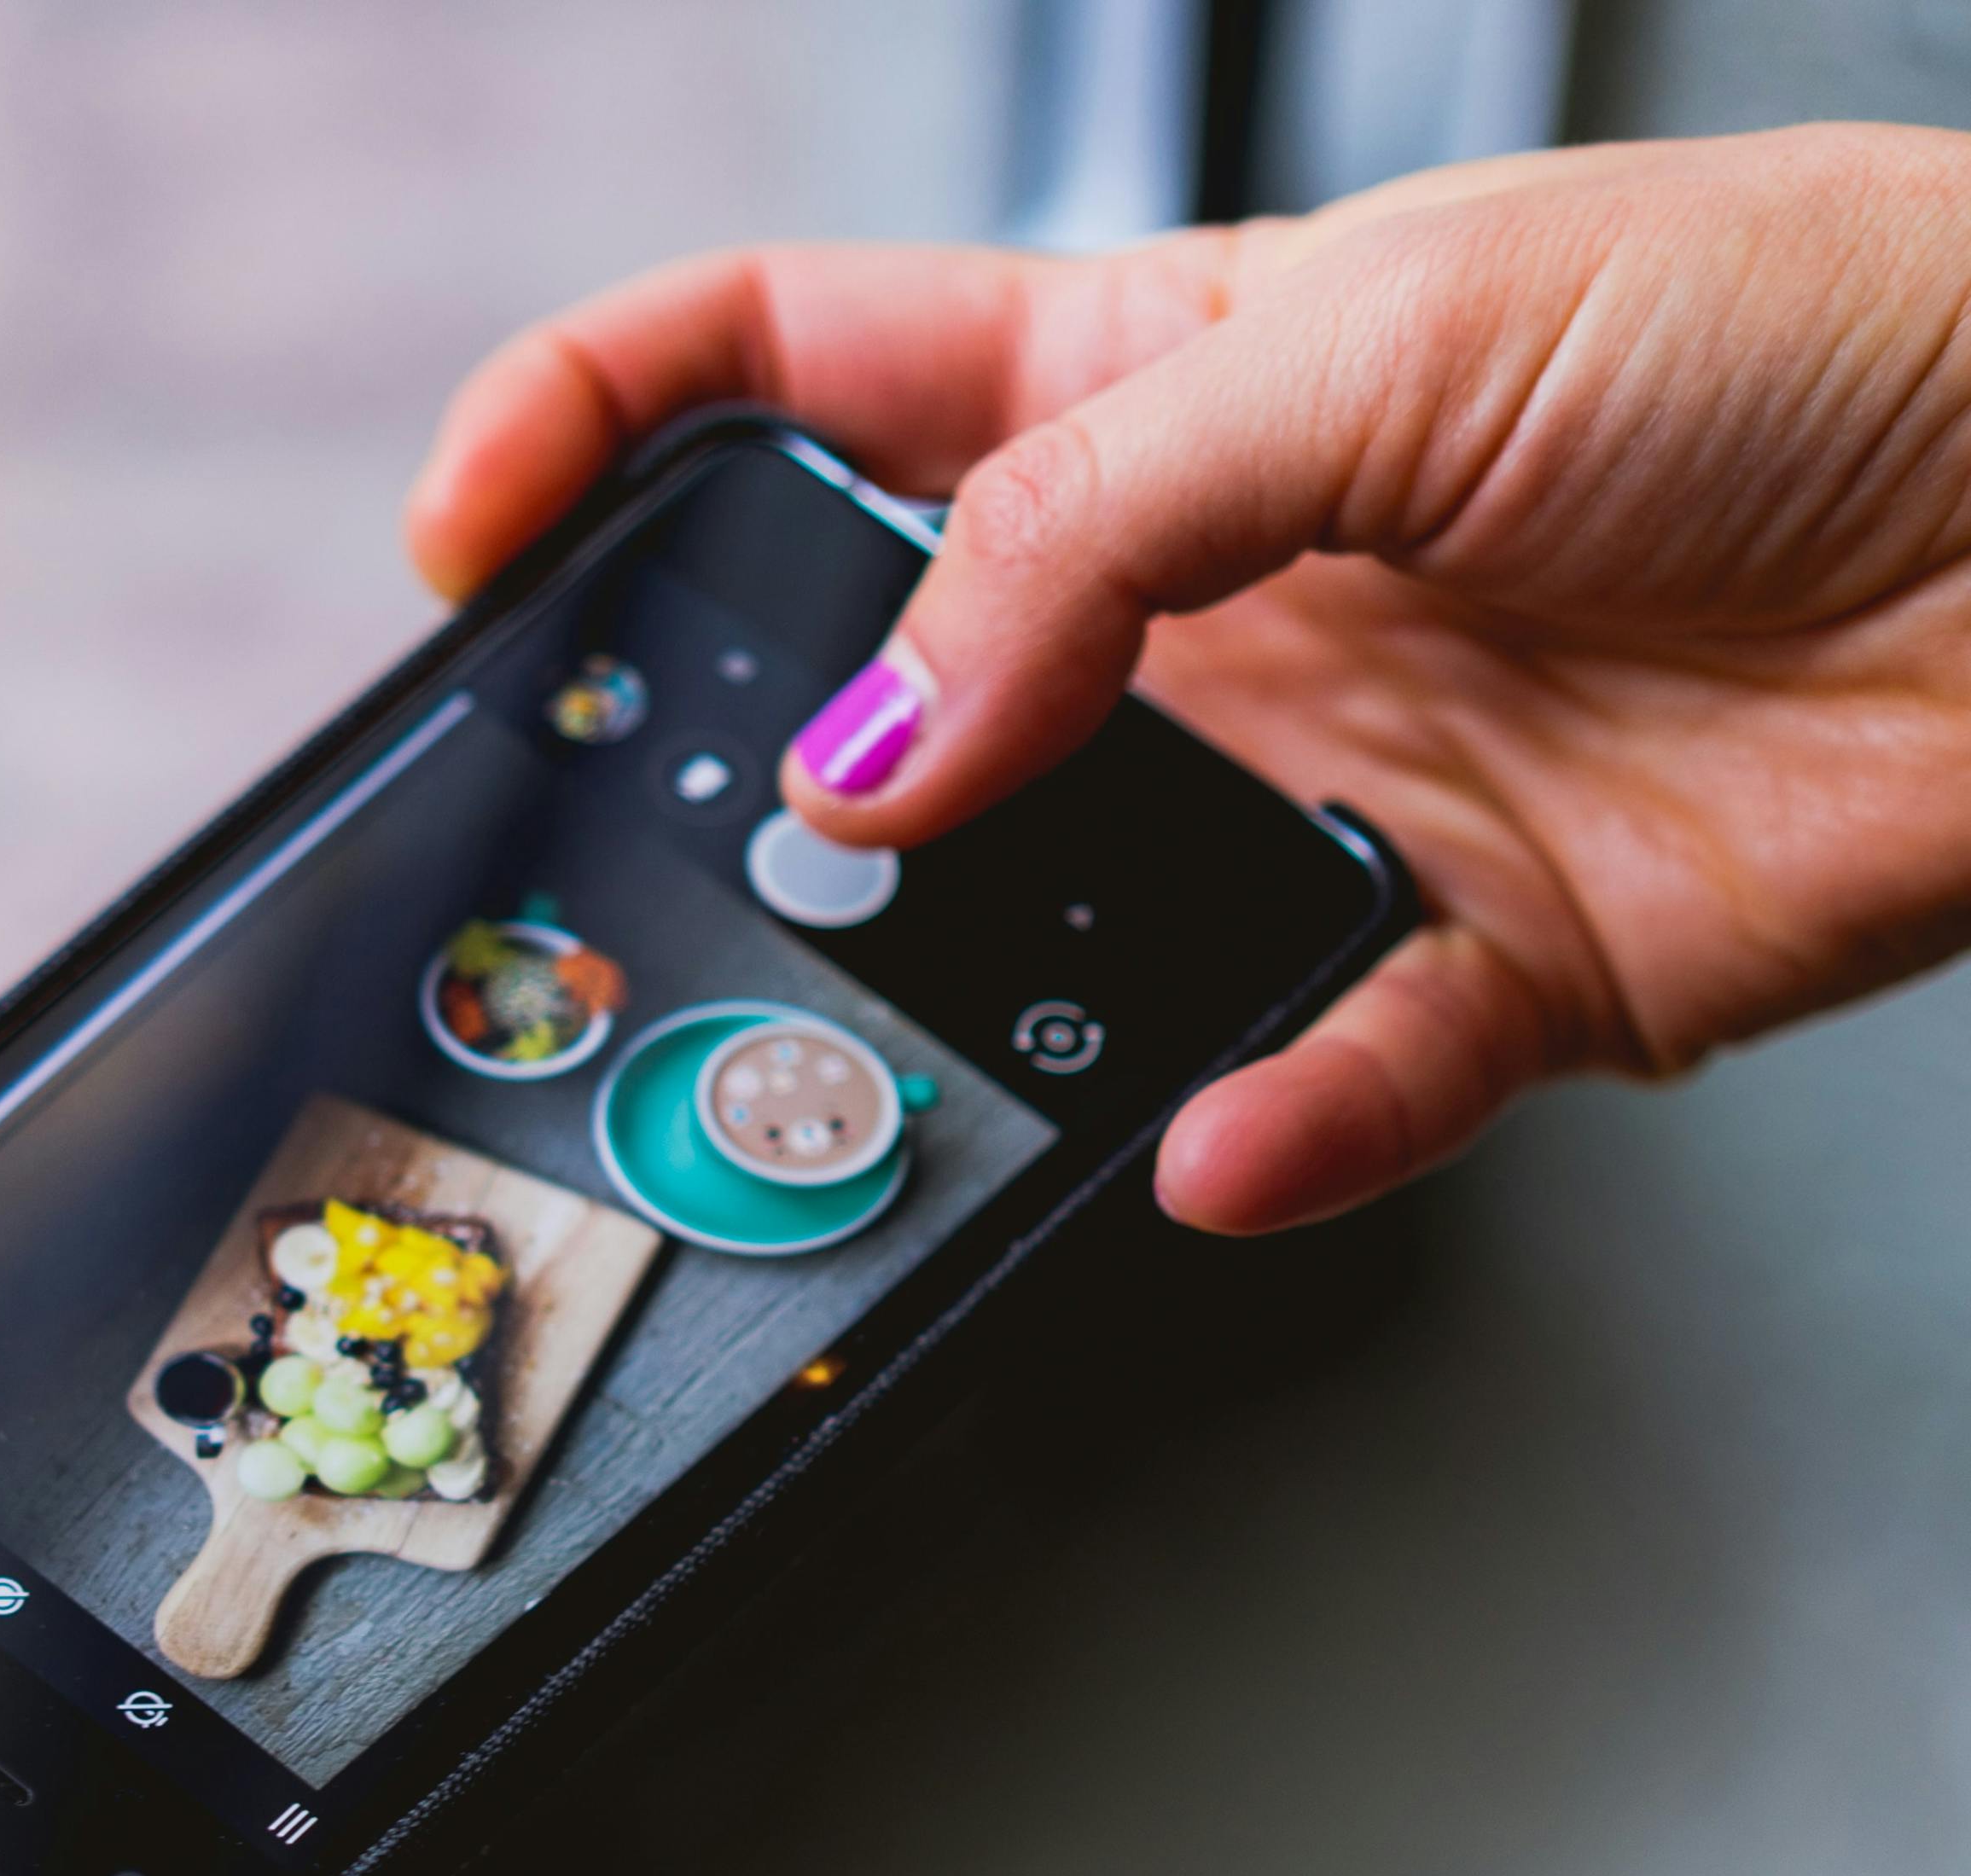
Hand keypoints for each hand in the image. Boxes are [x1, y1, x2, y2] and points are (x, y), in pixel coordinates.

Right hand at [405, 129, 1970, 1233]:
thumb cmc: (1806, 326)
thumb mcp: (1388, 334)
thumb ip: (1097, 542)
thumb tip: (886, 738)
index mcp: (1165, 378)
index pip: (810, 376)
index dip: (613, 425)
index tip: (476, 539)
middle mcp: (1223, 601)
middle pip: (903, 699)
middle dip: (768, 781)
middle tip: (688, 859)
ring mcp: (1335, 791)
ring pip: (1071, 937)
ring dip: (985, 1003)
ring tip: (912, 1037)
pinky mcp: (1484, 968)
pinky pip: (1319, 1088)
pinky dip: (1261, 1135)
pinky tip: (1212, 1142)